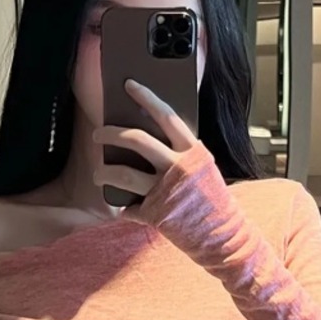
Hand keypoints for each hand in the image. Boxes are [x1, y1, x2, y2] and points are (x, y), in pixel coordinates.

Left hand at [92, 80, 199, 205]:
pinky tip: (122, 207)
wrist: (223, 234)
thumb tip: (149, 136)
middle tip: (97, 134)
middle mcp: (177, 167)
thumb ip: (180, 152)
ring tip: (98, 173)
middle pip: (137, 140)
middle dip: (111, 134)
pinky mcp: (154, 214)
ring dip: (104, 172)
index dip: (146, 97)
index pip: (166, 116)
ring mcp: (164, 191)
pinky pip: (129, 208)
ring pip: (124, 174)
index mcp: (191, 151)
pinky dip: (124, 208)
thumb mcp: (201, 167)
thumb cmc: (210, 198)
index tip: (129, 85)